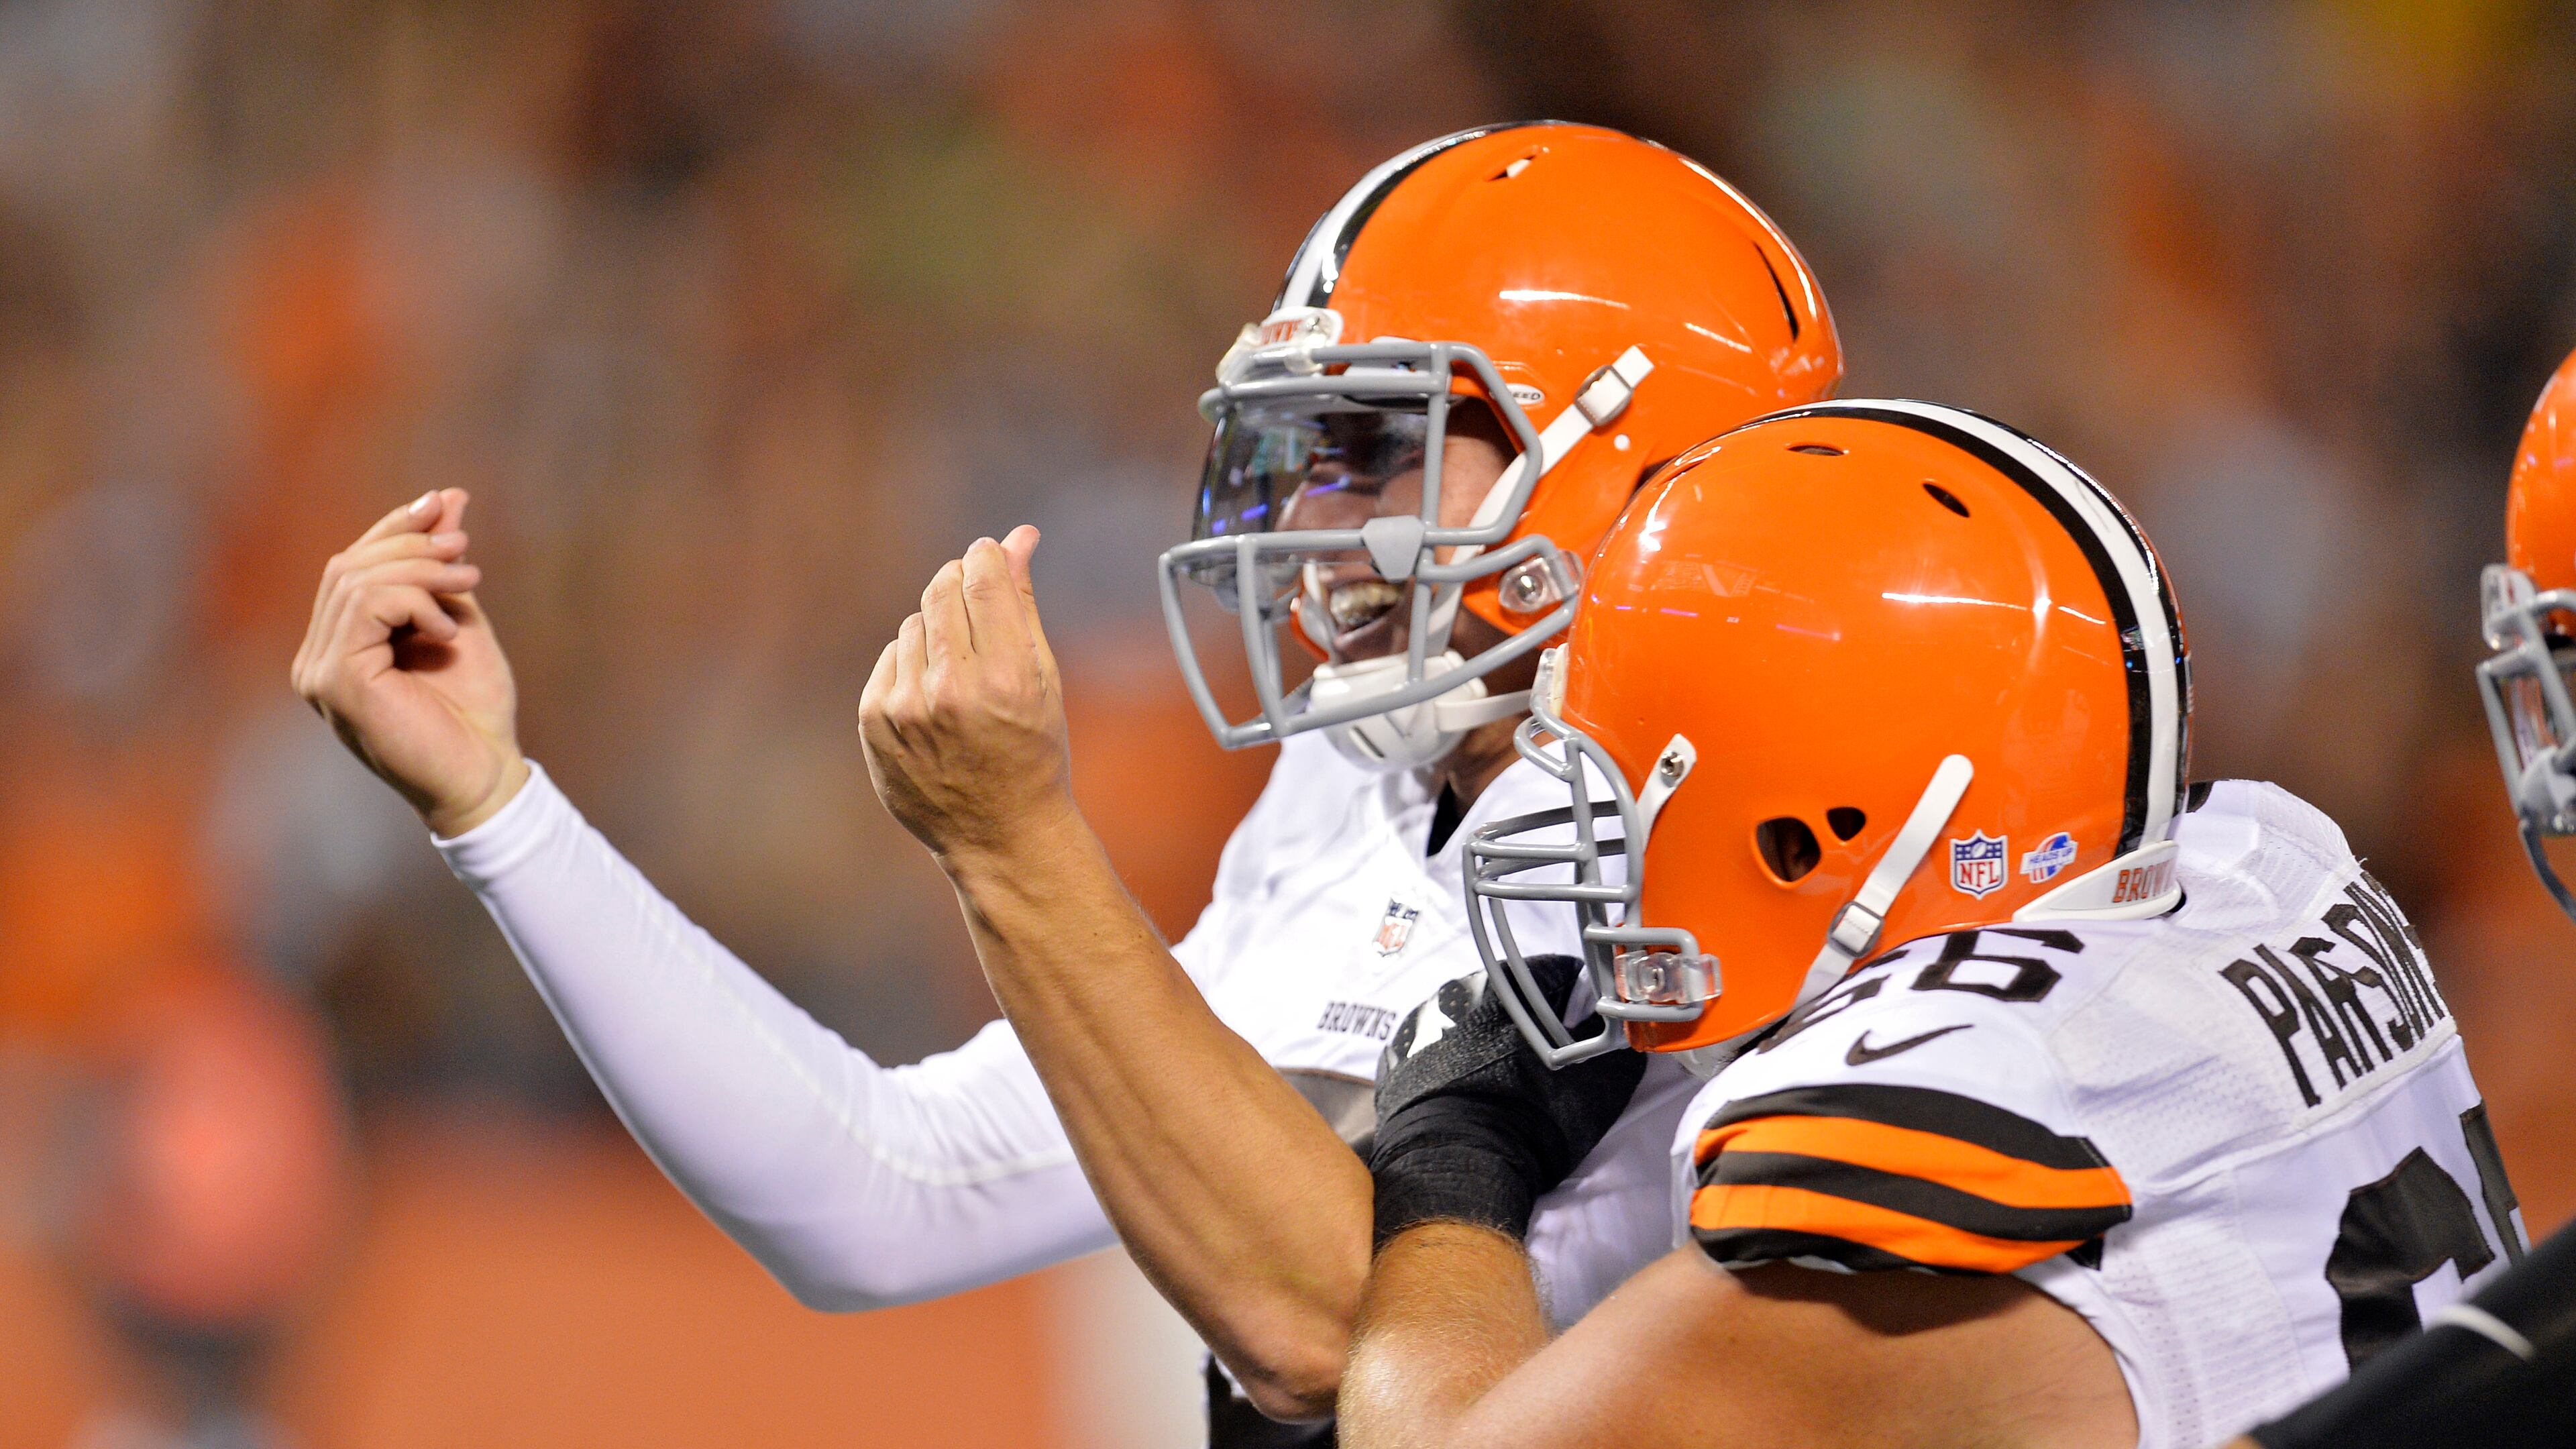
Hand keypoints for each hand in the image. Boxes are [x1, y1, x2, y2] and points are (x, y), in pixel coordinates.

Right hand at [291, 488, 526, 836]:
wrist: (487, 774)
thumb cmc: (475, 710)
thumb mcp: (460, 619)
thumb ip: (442, 566)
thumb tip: (447, 496)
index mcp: (339, 645)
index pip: (350, 566)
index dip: (392, 529)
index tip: (442, 503)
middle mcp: (317, 658)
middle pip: (347, 566)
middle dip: (410, 545)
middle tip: (465, 550)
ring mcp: (319, 672)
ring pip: (355, 581)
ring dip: (420, 570)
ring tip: (469, 582)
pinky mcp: (337, 682)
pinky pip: (366, 608)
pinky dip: (414, 602)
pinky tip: (447, 630)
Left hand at [858, 527, 1076, 865]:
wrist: (999, 834)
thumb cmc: (1034, 751)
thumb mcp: (1043, 678)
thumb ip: (1024, 603)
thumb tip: (1018, 537)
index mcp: (1005, 678)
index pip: (982, 577)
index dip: (987, 555)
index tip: (991, 557)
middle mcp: (951, 690)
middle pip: (942, 589)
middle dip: (961, 583)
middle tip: (978, 605)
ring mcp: (906, 708)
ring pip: (914, 623)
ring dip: (938, 633)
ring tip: (962, 677)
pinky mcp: (873, 721)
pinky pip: (891, 657)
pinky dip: (912, 666)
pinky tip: (935, 701)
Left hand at [1369, 959, 1645, 1244]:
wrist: (1456, 1168)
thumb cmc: (1531, 1124)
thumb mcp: (1596, 1090)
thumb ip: (1618, 1050)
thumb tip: (1627, 1033)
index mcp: (1510, 987)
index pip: (1557, 973)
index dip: (1577, 1003)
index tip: (1581, 1035)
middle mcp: (1459, 990)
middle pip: (1509, 996)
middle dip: (1528, 1023)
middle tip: (1541, 1067)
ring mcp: (1421, 1022)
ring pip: (1467, 1019)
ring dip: (1485, 1041)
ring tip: (1500, 1086)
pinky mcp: (1396, 1056)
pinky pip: (1432, 1049)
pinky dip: (1449, 1064)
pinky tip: (1465, 1095)